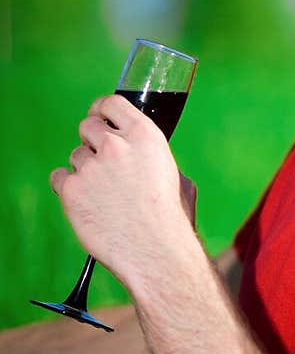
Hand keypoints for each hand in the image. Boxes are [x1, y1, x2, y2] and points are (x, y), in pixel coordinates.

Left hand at [49, 94, 196, 290]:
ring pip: (75, 156)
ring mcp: (90, 166)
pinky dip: (68, 188)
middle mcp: (116, 145)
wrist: (155, 251)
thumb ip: (152, 157)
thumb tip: (140, 155)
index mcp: (144, 135)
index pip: (111, 103)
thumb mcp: (176, 177)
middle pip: (87, 126)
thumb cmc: (170, 219)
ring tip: (103, 195)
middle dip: (92, 141)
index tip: (99, 117)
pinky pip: (59, 177)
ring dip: (85, 170)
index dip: (102, 110)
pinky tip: (87, 202)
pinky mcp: (71, 189)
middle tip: (102, 163)